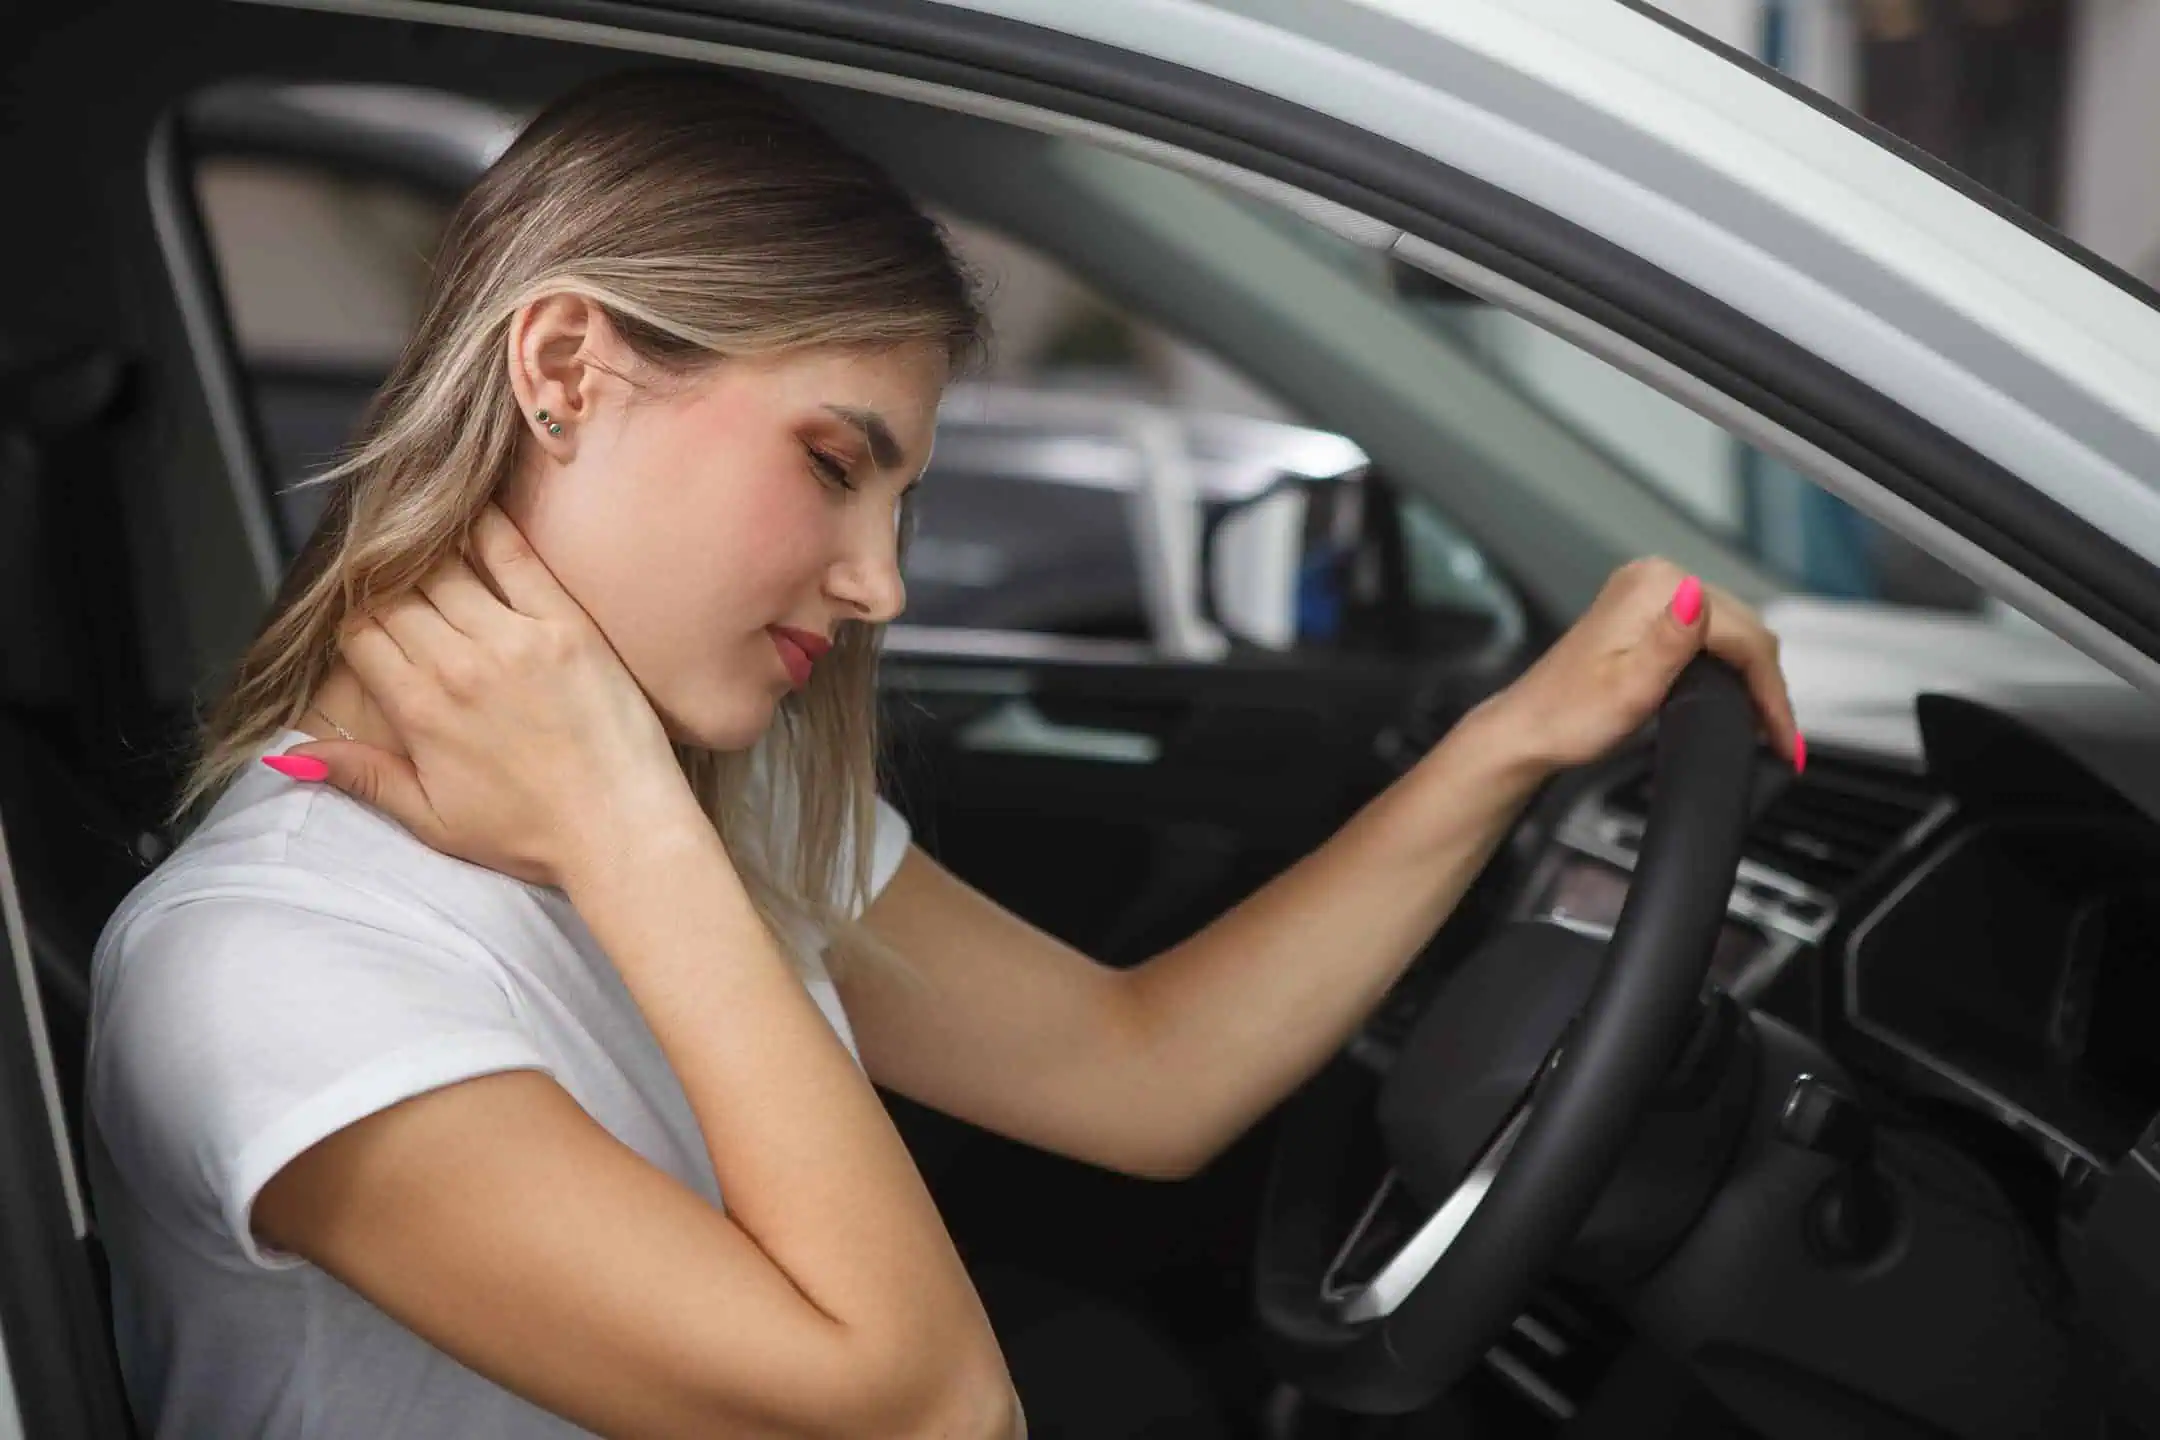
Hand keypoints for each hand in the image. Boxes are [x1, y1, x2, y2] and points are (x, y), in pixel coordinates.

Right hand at [280, 506, 703, 886]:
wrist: (621, 834)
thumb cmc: (533, 837)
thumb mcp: (433, 821)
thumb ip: (363, 777)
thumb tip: (287, 754)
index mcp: (419, 710)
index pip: (358, 632)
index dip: (354, 617)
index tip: (365, 613)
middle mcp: (458, 665)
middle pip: (395, 594)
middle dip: (384, 581)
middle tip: (393, 570)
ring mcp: (514, 640)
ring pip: (445, 567)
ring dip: (427, 551)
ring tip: (424, 538)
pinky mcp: (567, 626)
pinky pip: (517, 558)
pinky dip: (490, 527)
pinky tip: (476, 506)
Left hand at [1471, 558, 1800, 777]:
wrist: (1527, 731)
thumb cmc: (1567, 717)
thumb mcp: (1629, 688)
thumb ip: (1670, 642)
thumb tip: (1698, 598)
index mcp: (1656, 587)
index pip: (1743, 634)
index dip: (1771, 689)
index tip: (1784, 735)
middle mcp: (1655, 579)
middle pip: (1744, 629)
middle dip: (1767, 686)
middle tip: (1783, 739)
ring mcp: (1650, 595)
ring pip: (1731, 633)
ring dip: (1752, 679)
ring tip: (1768, 727)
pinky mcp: (1646, 616)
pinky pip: (1707, 637)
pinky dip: (1728, 669)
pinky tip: (1737, 700)